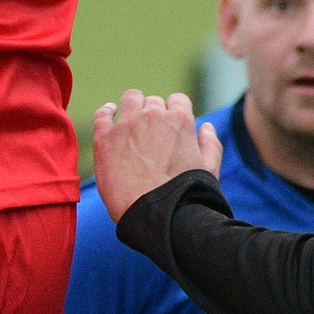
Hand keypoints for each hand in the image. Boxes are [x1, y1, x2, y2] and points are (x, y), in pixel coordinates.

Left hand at [92, 89, 221, 221]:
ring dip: (132, 107)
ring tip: (130, 123)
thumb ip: (210, 144)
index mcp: (180, 120)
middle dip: (153, 113)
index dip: (174, 112)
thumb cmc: (185, 196)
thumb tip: (206, 127)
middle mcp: (153, 115)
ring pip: (130, 99)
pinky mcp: (105, 138)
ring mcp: (127, 124)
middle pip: (153, 102)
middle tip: (150, 134)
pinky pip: (103, 114)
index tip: (170, 125)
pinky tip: (109, 115)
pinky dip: (106, 112)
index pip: (177, 101)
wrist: (155, 214)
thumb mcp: (209, 169)